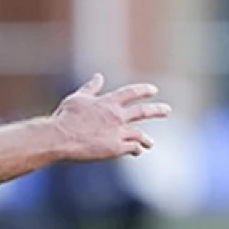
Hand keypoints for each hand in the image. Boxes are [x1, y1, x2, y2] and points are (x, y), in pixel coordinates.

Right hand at [52, 74, 170, 161]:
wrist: (61, 137)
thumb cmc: (66, 117)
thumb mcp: (78, 98)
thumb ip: (91, 88)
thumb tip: (98, 77)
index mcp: (108, 102)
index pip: (131, 92)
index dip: (144, 90)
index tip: (153, 90)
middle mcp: (117, 115)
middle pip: (142, 112)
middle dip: (157, 110)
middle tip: (167, 110)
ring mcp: (118, 132)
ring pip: (139, 134)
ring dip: (146, 139)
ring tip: (150, 143)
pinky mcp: (115, 148)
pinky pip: (132, 148)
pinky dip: (136, 149)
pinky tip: (138, 151)